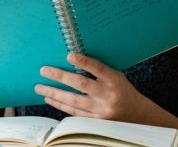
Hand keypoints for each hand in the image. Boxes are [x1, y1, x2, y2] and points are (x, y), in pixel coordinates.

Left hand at [36, 53, 153, 121]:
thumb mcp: (116, 77)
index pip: (99, 69)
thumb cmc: (122, 90)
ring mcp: (101, 111)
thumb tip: (71, 58)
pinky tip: (49, 97)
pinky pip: (73, 112)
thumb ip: (98, 71)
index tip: (69, 55)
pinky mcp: (95, 122)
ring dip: (53, 93)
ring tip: (39, 86)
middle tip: (43, 70)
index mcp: (115, 81)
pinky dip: (59, 104)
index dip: (84, 62)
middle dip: (59, 76)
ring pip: (73, 101)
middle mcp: (108, 96)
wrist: (138, 116)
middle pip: (81, 85)